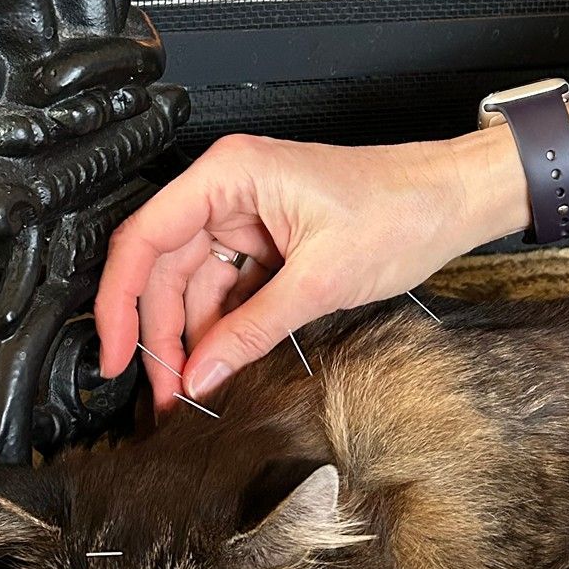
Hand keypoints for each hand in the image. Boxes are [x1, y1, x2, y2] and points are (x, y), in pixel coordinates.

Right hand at [94, 99, 568, 412]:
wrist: (454, 200)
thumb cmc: (401, 210)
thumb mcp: (321, 280)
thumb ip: (253, 328)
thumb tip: (201, 373)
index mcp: (230, 174)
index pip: (145, 237)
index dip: (120, 301)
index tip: (114, 355)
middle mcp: (227, 188)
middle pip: (163, 267)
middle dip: (159, 333)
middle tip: (162, 394)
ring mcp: (245, 213)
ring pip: (191, 283)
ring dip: (189, 338)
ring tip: (189, 393)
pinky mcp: (265, 238)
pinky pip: (224, 287)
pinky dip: (220, 327)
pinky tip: (217, 365)